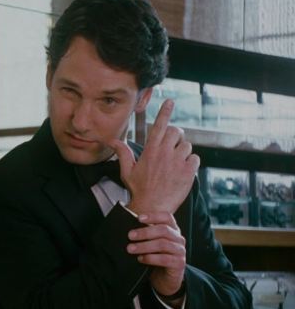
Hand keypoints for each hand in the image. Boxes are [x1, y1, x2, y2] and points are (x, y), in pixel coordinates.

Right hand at [108, 99, 199, 214]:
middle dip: (176, 136)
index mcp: (150, 151)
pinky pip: (195, 159)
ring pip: (187, 146)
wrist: (152, 207)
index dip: (165, 112)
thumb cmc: (139, 189)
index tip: (170, 101)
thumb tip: (112, 141)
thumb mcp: (127, 170)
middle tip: (173, 145)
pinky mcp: (189, 172)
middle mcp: (165, 153)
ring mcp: (178, 162)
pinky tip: (182, 171)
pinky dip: (191, 163)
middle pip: (176, 132)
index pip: (159, 126)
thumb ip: (123, 152)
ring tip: (175, 163)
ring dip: (183, 151)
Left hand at [127, 211, 185, 301]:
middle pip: (163, 230)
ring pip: (163, 244)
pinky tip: (140, 259)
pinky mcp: (179, 263)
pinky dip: (151, 258)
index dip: (153, 216)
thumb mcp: (151, 243)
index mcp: (172, 229)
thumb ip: (144, 234)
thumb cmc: (156, 256)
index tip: (139, 218)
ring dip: (144, 246)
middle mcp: (178, 238)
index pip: (167, 217)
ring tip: (130, 248)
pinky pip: (165, 259)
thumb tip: (126, 226)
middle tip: (130, 235)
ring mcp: (180, 251)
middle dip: (145, 232)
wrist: (165, 277)